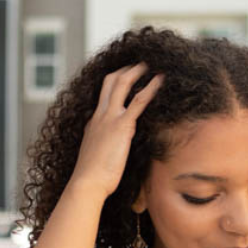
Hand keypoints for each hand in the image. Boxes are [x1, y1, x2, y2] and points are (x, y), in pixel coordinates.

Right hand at [70, 62, 163, 200]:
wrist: (87, 183)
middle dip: (124, 71)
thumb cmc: (92, 179)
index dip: (114, 86)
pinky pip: (138, 101)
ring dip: (136, 72)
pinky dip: (150, 88)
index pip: (103, 98)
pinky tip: (160, 81)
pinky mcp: (122, 126)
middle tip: (137, 65)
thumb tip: (110, 154)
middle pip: (110, 82)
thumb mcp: (96, 158)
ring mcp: (110, 118)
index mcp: (93, 123)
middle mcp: (100, 116)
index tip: (123, 80)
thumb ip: (103, 150)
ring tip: (149, 65)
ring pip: (122, 84)